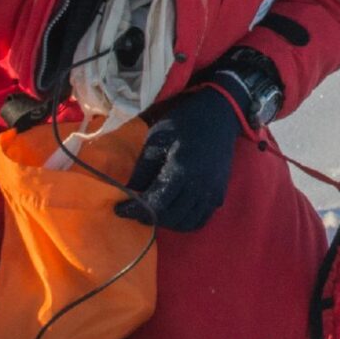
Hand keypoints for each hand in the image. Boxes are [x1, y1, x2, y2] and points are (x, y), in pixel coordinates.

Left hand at [114, 85, 245, 231]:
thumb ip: (143, 170)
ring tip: (152, 211)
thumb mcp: (156, 140)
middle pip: (170, 217)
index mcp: (181, 169)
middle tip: (134, 210)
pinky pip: (201, 219)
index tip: (119, 209)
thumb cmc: (183, 124)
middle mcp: (200, 186)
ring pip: (186, 222)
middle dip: (148, 217)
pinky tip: (173, 212)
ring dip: (166, 222)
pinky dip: (185, 222)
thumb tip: (127, 194)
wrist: (217, 115)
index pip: (155, 203)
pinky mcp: (219, 194)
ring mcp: (212, 192)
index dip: (134, 211)